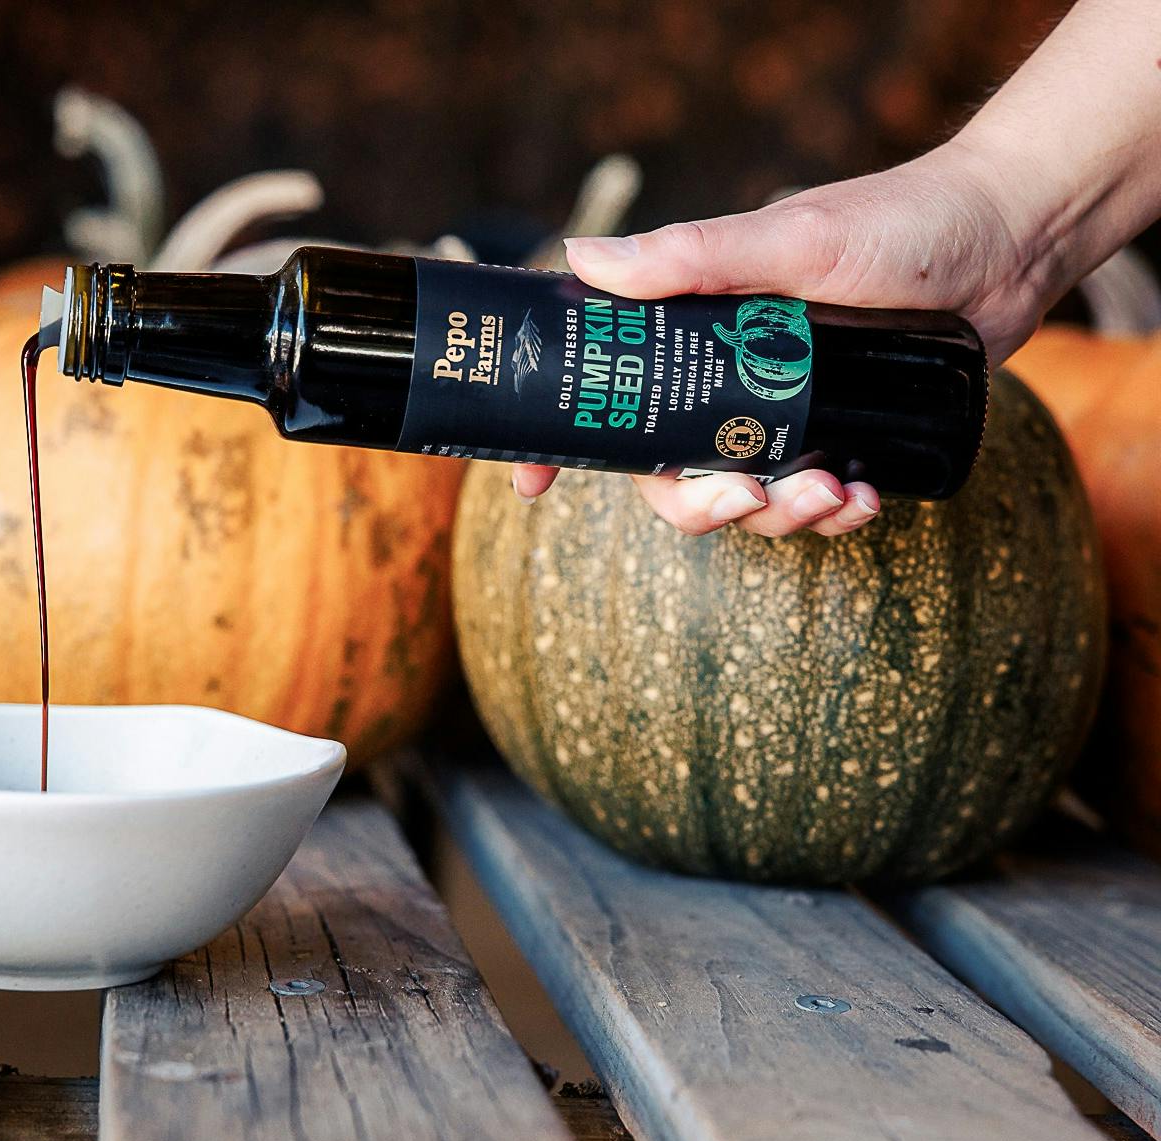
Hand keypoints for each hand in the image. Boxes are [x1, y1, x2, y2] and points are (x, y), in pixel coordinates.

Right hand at [512, 140, 1040, 536]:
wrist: (1011, 241)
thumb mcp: (791, 239)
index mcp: (694, 333)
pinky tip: (866, 499)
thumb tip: (583, 258)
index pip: (608, 393)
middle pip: (671, 475)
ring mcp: (784, 415)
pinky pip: (813, 502)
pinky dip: (833, 514)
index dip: (564, 444)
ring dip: (780, 515)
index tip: (532, 486)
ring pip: (744, 498)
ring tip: (835, 490)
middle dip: (702, 506)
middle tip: (745, 496)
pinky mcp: (840, 438)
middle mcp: (728, 380)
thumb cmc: (899, 222)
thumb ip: (693, 257)